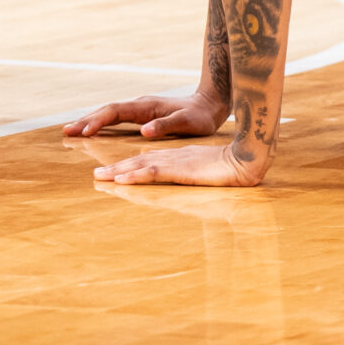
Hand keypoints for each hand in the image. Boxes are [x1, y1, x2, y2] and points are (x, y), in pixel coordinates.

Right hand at [64, 93, 226, 140]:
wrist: (209, 103)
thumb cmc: (199, 116)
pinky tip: (94, 129)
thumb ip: (166, 126)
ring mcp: (139, 108)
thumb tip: (144, 131)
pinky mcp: (141, 113)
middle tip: (66, 132)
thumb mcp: (187, 122)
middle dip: (86, 120)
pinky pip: (115, 117)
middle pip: (106, 110)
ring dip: (90, 120)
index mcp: (146, 106)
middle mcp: (139, 104)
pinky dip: (101, 122)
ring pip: (109, 112)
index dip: (98, 121)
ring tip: (72, 130)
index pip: (115, 112)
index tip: (84, 132)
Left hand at [91, 141, 267, 187]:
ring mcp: (175, 162)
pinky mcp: (180, 169)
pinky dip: (134, 175)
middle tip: (96, 175)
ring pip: (140, 166)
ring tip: (100, 177)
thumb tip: (192, 186)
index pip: (148, 162)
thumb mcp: (209, 173)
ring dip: (118, 172)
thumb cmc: (233, 168)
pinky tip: (121, 179)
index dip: (129, 167)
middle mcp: (172, 157)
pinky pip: (152, 172)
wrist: (247, 159)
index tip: (112, 173)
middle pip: (138, 162)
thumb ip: (197, 177)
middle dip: (116, 168)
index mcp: (178, 157)